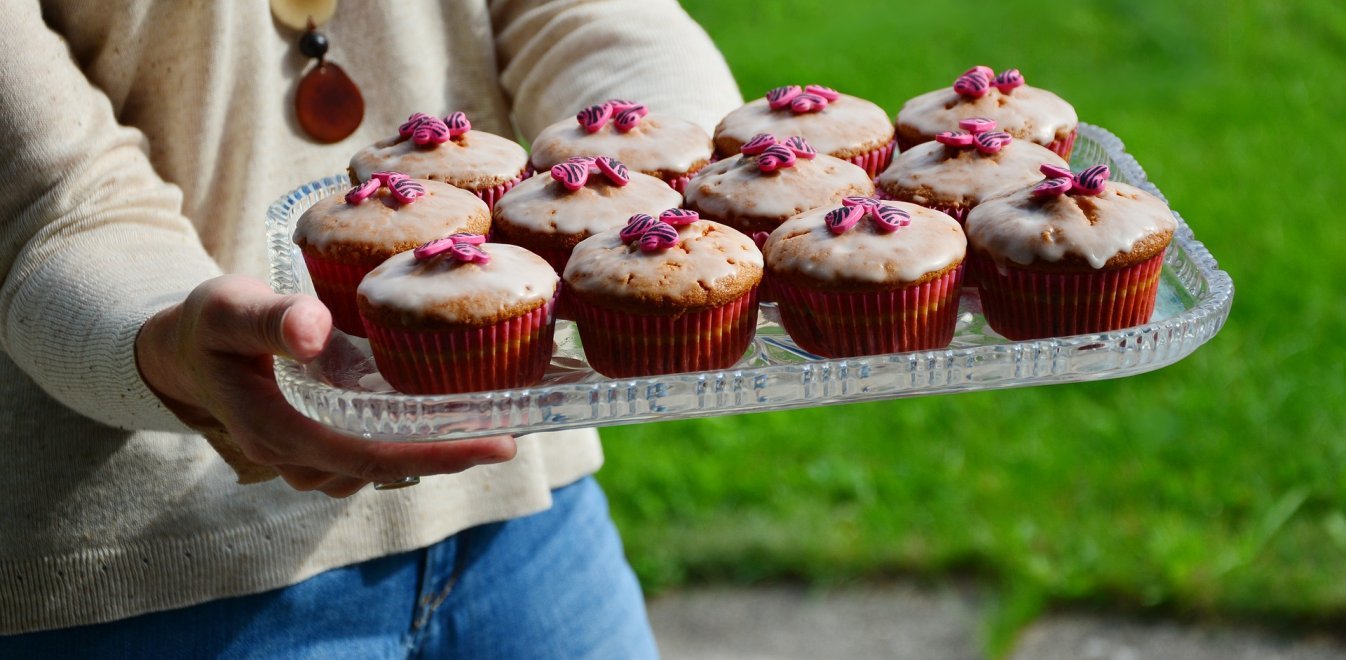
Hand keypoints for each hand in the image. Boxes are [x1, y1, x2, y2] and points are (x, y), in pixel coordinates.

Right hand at [135, 274, 515, 496]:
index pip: (370, 457)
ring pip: (383, 467)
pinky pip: (374, 453)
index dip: (437, 455)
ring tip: (487, 421)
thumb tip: (314, 334)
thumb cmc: (209, 324)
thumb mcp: (229, 310)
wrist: (185, 349)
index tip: (498, 445)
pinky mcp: (322, 444)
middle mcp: (298, 457)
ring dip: (431, 450)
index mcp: (278, 431)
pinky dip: (410, 438)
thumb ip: (270, 320)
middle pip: (388, 468)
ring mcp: (309, 458)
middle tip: (510, 436)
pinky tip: (444, 412)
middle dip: (450, 456)